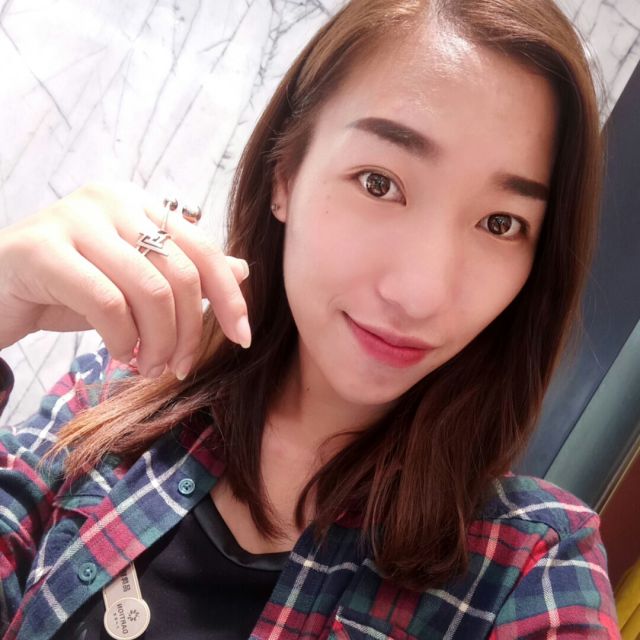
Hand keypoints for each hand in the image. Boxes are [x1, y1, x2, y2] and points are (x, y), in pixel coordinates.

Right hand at [0, 182, 250, 378]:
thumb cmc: (70, 287)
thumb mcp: (134, 282)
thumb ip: (184, 271)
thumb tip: (243, 270)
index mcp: (139, 204)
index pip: (204, 251)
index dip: (229, 296)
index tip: (242, 336)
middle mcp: (112, 202)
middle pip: (181, 275)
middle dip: (189, 332)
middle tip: (178, 366)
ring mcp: (75, 220)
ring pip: (149, 292)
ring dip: (158, 343)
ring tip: (148, 365)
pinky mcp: (42, 249)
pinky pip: (108, 304)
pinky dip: (122, 341)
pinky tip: (118, 354)